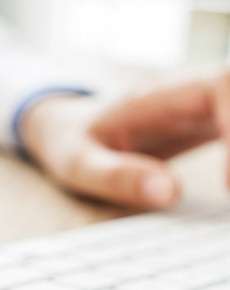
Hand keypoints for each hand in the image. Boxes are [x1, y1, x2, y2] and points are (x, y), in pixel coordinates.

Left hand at [19, 69, 229, 207]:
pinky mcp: (225, 122)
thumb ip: (116, 175)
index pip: (222, 86)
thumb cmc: (74, 144)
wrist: (74, 128)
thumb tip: (167, 191)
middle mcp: (195, 91)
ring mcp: (215, 105)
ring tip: (229, 203)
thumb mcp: (77, 163)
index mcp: (159, 95)